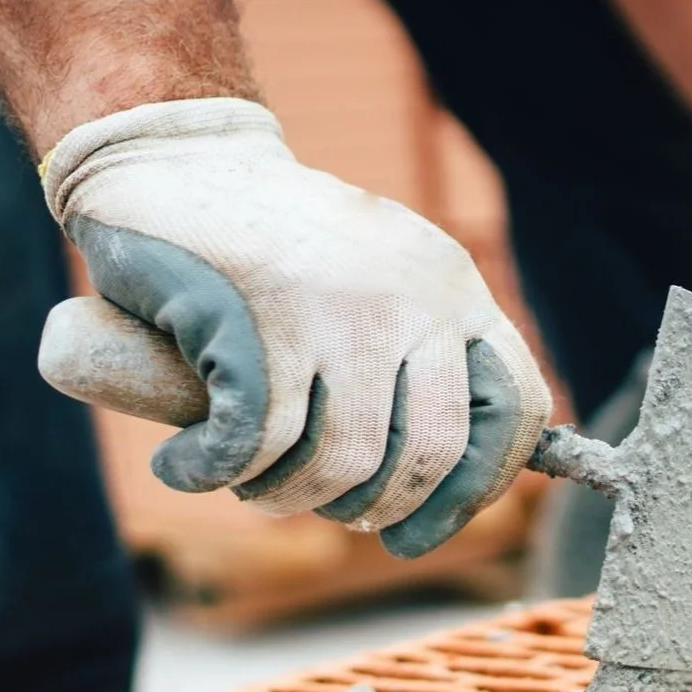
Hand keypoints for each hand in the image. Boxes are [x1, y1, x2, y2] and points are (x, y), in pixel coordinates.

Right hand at [41, 97, 550, 557]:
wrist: (174, 159)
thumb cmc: (274, 251)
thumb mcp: (376, 288)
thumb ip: (418, 364)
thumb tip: (443, 496)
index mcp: (454, 288)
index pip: (517, 410)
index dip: (477, 490)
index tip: (417, 532)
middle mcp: (412, 295)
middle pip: (429, 455)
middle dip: (368, 509)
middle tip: (315, 504)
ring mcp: (338, 305)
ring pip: (340, 463)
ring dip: (282, 498)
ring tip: (247, 481)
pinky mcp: (257, 318)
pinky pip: (254, 446)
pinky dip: (210, 472)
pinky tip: (186, 464)